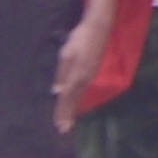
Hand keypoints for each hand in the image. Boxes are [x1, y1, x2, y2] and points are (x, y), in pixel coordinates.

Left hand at [50, 11, 103, 131]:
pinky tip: (76, 102)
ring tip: (69, 121)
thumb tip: (57, 91)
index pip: (66, 98)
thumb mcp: (66, 53)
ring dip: (73, 109)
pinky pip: (83, 90)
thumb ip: (62, 73)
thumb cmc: (80, 38)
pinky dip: (78, 100)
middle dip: (68, 115)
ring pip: (79, 96)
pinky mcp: (93, 71)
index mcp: (76, 76)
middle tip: (63, 129)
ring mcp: (90, 76)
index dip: (62, 112)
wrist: (99, 28)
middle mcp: (84, 79)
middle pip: (74, 100)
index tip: (58, 125)